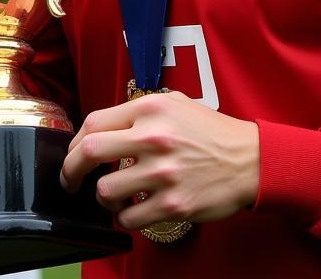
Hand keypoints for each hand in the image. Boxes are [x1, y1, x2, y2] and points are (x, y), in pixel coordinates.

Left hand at [61, 91, 259, 231]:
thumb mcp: (175, 103)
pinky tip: (135, 209)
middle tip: (71, 181)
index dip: (74, 143)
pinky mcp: (173, 205)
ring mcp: (162, 173)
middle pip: (88, 153)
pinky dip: (126, 217)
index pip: (94, 123)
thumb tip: (104, 126)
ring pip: (105, 192)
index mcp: (151, 109)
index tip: (73, 155)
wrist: (249, 159)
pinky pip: (129, 219)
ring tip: (115, 196)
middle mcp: (153, 138)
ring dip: (104, 197)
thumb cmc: (210, 131)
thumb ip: (139, 110)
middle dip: (71, 171)